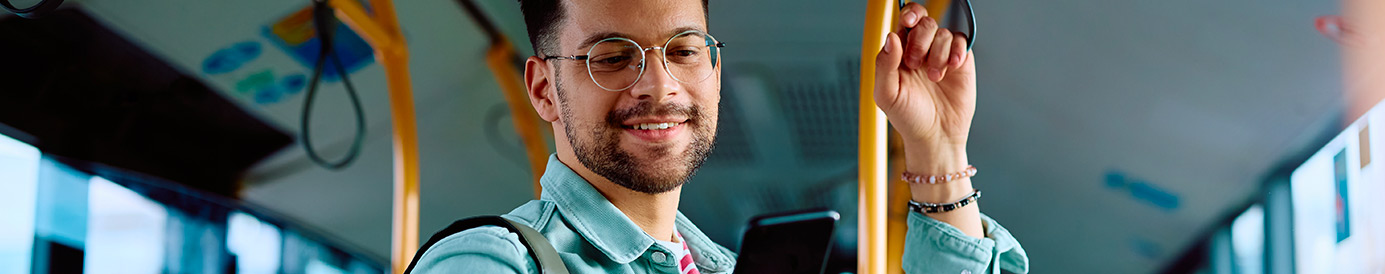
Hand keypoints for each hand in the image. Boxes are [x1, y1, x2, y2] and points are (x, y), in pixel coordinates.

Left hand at [874, 2, 975, 175]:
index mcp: (899, 53)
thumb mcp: (887, 94)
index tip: (908, 22)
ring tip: (934, 77)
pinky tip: (951, 67)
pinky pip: (961, 41)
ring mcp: (941, 54)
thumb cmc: (908, 118)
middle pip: (924, 22)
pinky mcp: (960, 62)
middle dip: (920, 39)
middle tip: (916, 63)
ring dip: (938, 53)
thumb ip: (884, 64)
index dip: (908, 15)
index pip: (904, 22)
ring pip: (943, 32)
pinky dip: (956, 51)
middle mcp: (921, 50)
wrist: (935, 137)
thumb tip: (891, 37)